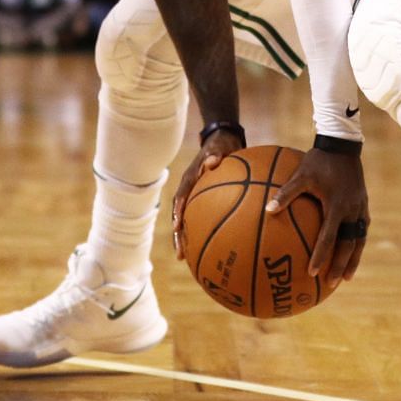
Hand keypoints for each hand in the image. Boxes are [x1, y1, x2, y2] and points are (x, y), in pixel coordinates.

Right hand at [170, 126, 245, 258]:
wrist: (224, 141)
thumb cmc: (223, 144)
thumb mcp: (221, 146)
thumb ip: (216, 153)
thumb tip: (212, 161)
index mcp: (190, 177)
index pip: (181, 196)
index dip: (178, 212)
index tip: (177, 227)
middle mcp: (189, 189)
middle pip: (179, 215)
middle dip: (178, 235)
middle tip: (180, 254)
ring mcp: (194, 196)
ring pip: (186, 220)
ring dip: (185, 239)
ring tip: (185, 259)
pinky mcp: (203, 201)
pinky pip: (199, 219)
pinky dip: (200, 233)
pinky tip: (207, 249)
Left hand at [265, 147, 368, 284]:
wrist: (343, 145)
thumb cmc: (318, 160)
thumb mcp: (301, 175)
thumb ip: (286, 193)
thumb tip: (267, 210)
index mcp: (336, 206)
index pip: (329, 238)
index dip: (322, 256)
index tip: (313, 273)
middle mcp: (351, 210)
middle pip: (349, 245)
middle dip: (341, 265)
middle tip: (332, 283)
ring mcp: (360, 208)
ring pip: (359, 240)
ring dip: (353, 259)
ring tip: (346, 277)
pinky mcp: (363, 204)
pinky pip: (361, 229)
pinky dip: (357, 244)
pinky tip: (350, 252)